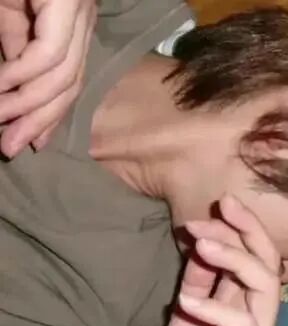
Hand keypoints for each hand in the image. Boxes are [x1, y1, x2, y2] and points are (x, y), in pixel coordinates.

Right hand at [0, 0, 95, 156]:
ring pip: (62, 76)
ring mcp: (77, 10)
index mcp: (71, 22)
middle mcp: (81, 19)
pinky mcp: (66, 2)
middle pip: (69, 85)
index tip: (29, 142)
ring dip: (28, 106)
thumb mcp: (9, 6)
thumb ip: (13, 37)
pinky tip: (1, 92)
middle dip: (39, 121)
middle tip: (13, 149)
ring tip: (2, 128)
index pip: (67, 80)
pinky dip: (23, 76)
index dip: (48, 114)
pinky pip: (48, 52)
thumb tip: (12, 78)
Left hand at [158, 195, 281, 325]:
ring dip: (236, 261)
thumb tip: (200, 241)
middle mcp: (259, 314)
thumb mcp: (188, 313)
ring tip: (204, 245)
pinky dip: (215, 310)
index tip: (218, 204)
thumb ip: (197, 281)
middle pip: (269, 263)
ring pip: (266, 288)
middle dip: (248, 231)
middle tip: (222, 206)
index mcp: (244, 299)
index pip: (255, 255)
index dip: (242, 227)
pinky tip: (186, 302)